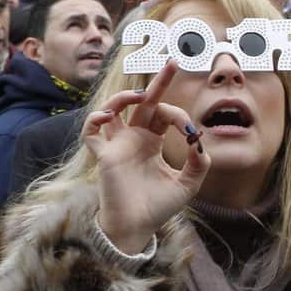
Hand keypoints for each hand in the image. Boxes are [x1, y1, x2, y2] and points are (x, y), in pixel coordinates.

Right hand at [82, 61, 210, 253]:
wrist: (138, 228)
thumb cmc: (159, 206)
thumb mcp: (188, 184)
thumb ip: (199, 162)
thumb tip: (199, 139)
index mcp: (152, 142)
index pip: (165, 115)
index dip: (180, 117)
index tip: (190, 132)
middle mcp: (134, 139)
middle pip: (142, 103)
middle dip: (158, 82)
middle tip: (172, 62)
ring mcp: (117, 145)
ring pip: (113, 109)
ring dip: (125, 97)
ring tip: (140, 96)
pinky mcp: (104, 157)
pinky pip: (91, 132)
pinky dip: (95, 120)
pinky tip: (109, 117)